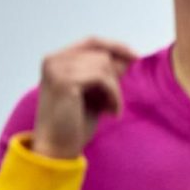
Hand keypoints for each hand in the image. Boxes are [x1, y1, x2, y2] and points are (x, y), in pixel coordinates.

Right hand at [33, 38, 138, 158]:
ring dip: (114, 90)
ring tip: (109, 109)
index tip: (136, 57)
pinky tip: (110, 112)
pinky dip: (113, 95)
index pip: (92, 41)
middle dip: (115, 77)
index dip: (116, 46)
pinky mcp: (64, 81)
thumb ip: (107, 74)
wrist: (57, 147)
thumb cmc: (74, 122)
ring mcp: (56, 69)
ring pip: (104, 65)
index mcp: (56, 60)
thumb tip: (129, 57)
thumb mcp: (95, 93)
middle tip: (113, 102)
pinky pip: (103, 78)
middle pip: (101, 54)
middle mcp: (53, 60)